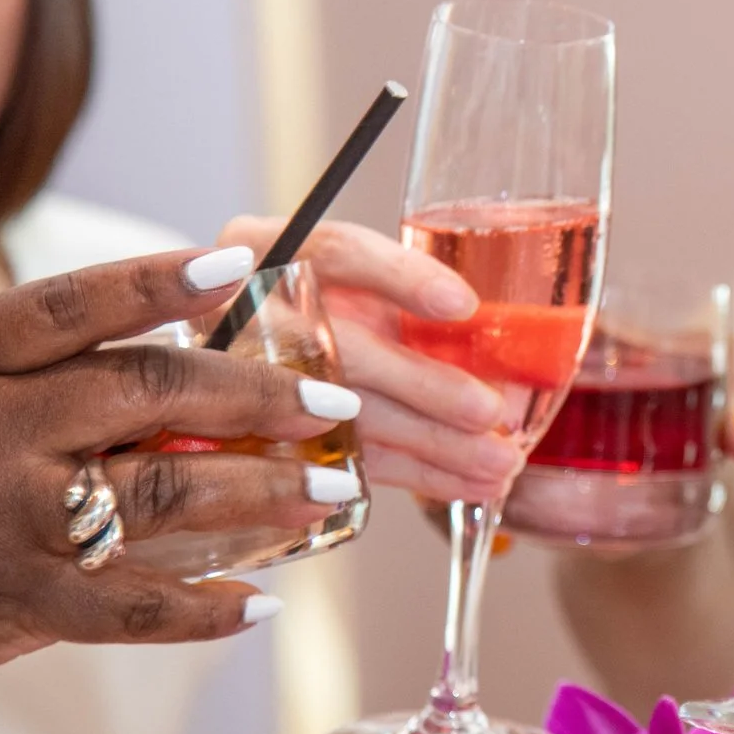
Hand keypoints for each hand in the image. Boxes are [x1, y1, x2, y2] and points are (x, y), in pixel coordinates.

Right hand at [0, 246, 362, 733]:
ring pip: (162, 499)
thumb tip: (170, 355)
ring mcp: (2, 522)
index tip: (238, 264)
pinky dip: (204, 611)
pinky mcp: (10, 604)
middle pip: (144, 393)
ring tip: (334, 488)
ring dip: (264, 494)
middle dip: (255, 395)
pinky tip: (260, 604)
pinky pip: (130, 609)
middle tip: (335, 398)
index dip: (157, 279)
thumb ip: (29, 374)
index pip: (71, 305)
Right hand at [217, 216, 521, 504]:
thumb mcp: (348, 278)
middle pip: (340, 349)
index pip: (336, 252)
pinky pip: (347, 462)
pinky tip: (469, 484)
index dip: (401, 276)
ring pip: (345, 418)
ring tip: (499, 464)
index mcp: (264, 249)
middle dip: (421, 385)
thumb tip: (495, 323)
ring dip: (430, 444)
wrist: (234, 355)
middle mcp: (247, 313)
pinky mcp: (264, 444)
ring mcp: (247, 383)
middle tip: (489, 412)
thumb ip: (401, 290)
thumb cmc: (316, 303)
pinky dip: (415, 475)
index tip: (463, 304)